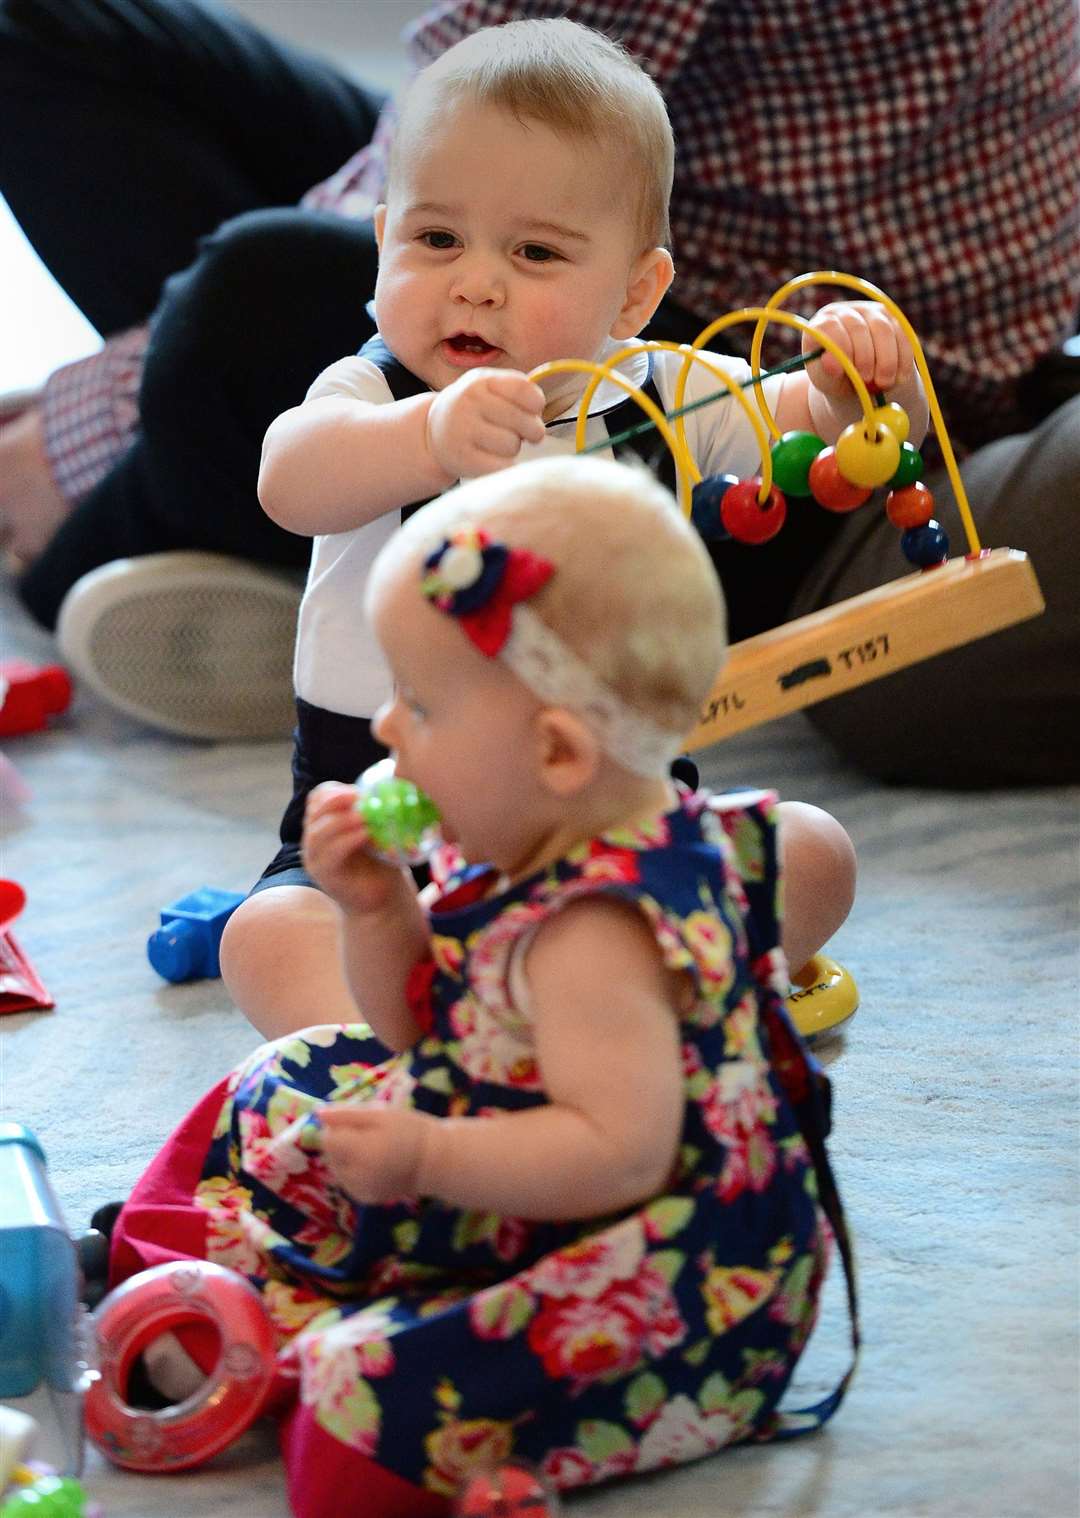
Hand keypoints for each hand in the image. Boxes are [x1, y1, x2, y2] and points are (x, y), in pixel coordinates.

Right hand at [302, 781, 410, 915]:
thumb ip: (372, 811)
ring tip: (364, 816)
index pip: (317, 798)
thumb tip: (387, 785)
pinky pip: (330, 854)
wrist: (381, 899)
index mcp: (323, 824)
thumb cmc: (380, 861)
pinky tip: (364, 835)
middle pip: (314, 812)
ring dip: (342, 820)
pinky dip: (347, 840)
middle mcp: (313, 840)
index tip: (359, 790)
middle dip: (336, 801)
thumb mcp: (374, 830)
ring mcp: (315, 859)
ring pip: (317, 832)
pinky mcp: (324, 876)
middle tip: (359, 798)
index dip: (336, 791)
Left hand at [318, 1104, 429, 1202]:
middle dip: (342, 1143)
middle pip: (330, 1154)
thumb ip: (347, 1114)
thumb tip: (317, 1113)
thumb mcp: (380, 1114)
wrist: (434, 1162)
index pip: (327, 1140)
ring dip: (346, 1157)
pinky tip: (374, 1164)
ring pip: (337, 1168)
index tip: (357, 1124)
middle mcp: (356, 1176)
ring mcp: (359, 1190)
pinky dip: (354, 1171)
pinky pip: (347, 1180)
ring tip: (372, 1149)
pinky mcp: (364, 1198)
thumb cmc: (409, 1130)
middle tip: (369, 1135)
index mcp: (360, 1152)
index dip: (338, 1128)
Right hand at [426, 369, 545, 479]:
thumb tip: (540, 410)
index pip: (524, 390)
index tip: (533, 411)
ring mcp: (463, 430)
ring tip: (498, 443)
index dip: (537, 404)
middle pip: (524, 422)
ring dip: (513, 448)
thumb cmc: (473, 409)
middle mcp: (469, 402)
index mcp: (481, 381)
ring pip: (512, 446)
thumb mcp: (489, 387)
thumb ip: (517, 389)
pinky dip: (504, 466)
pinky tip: (494, 459)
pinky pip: (501, 467)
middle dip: (531, 430)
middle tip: (521, 433)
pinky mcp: (462, 458)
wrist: (432, 431)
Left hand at [802, 301, 914, 401]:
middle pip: (858, 328)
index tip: (842, 372)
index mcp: (823, 323)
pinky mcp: (894, 320)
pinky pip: (902, 336)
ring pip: (884, 330)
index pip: (829, 327)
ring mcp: (872, 312)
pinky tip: (900, 377)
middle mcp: (847, 312)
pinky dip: (902, 359)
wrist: (859, 379)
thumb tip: (830, 363)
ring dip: (886, 360)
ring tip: (883, 383)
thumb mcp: (826, 379)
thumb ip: (826, 371)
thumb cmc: (836, 378)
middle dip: (864, 358)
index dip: (838, 347)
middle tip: (866, 381)